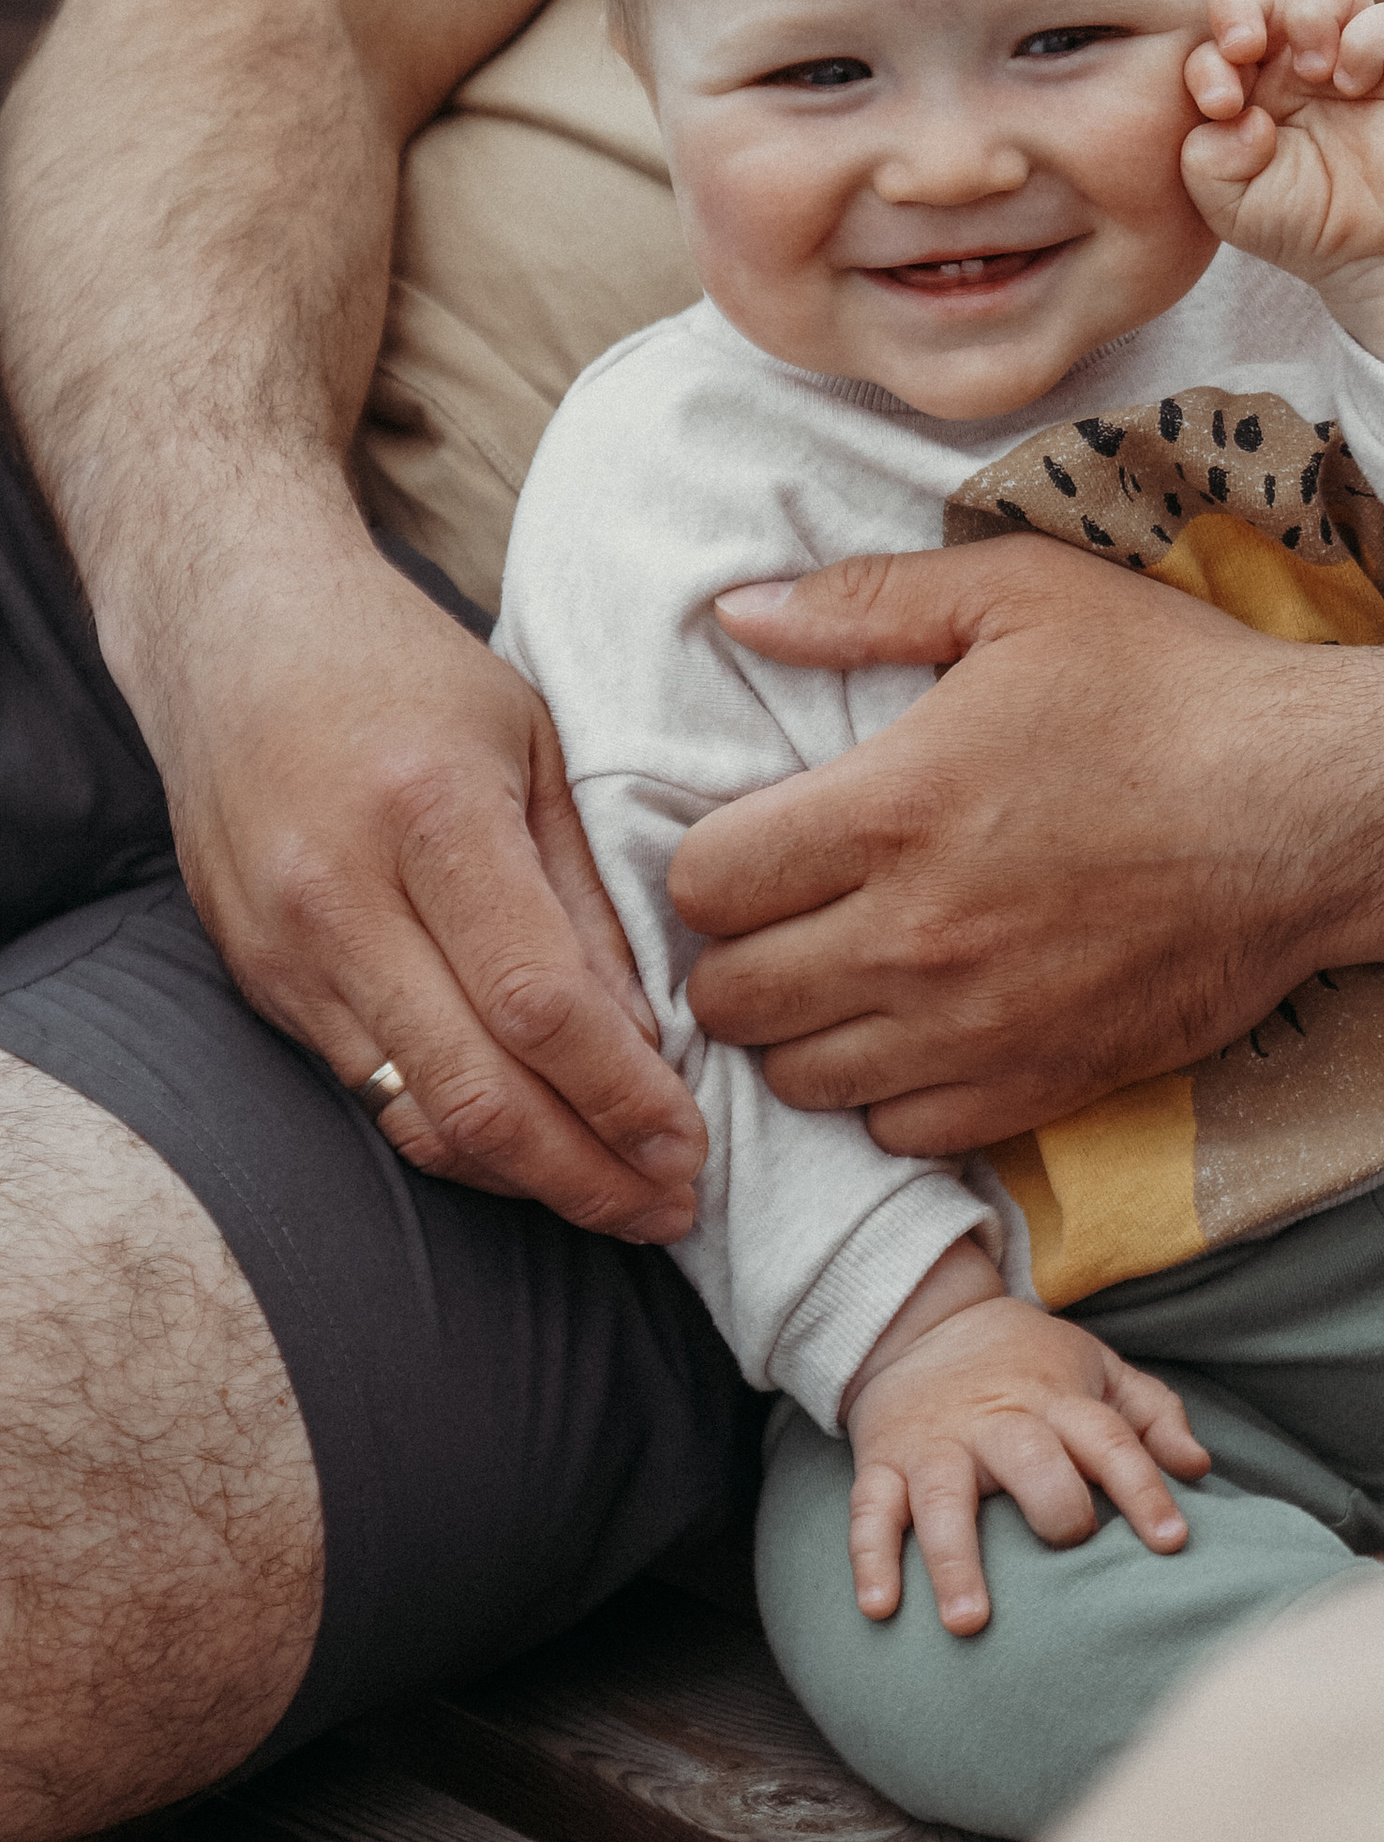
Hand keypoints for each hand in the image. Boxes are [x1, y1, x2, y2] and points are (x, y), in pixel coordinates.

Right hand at [139, 519, 703, 1237]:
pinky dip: (458, 1138)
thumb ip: (586, 896)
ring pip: (414, 1117)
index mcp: (429, 816)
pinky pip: (369, 1095)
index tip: (694, 1147)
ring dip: (526, 1180)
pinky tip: (532, 1150)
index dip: (624, 1097)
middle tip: (671, 1207)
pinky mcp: (257, 985)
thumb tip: (649, 1042)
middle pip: (473, 1091)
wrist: (231, 634)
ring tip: (619, 1200)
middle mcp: (340, 899)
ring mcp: (284, 953)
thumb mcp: (532, 743)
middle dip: (585, 1174)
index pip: (539, 1003)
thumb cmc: (404, 672)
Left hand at [679, 534, 1383, 1148]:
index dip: (711, 863)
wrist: (1328, 809)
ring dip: (804, 1031)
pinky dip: (889, 1093)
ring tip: (846, 975)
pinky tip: (924, 1029)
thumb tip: (732, 610)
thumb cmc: (1176, 689)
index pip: (700, 885)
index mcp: (887, 810)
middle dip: (738, 954)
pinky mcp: (1041, 1087)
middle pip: (731, 999)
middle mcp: (912, 938)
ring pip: (801, 1080)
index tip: (756, 842)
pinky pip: (900, 1134)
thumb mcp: (1020, 595)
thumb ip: (861, 601)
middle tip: (789, 914)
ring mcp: (975, 1028)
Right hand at [846, 1244, 1210, 1632]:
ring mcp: (936, 1445)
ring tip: (968, 1622)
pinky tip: (878, 1608)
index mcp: (1056, 1399)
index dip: (1143, 1489)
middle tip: (1069, 1547)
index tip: (1172, 1542)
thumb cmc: (1028, 1360)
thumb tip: (1199, 1467)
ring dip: (954, 1560)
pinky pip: (869, 1511)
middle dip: (1052, 1505)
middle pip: (1029, 1460)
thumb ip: (1151, 1415)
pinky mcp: (883, 1464)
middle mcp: (996, 1422)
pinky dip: (870, 1559)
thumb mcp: (1097, 1367)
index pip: (1110, 1441)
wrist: (924, 1320)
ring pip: (943, 1499)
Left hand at [1181, 0, 1383, 277]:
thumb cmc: (1297, 221)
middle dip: (1241, 8)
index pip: (1211, 44)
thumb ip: (1206, 163)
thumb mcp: (1230, 206)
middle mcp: (1291, 60)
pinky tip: (1355, 85)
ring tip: (1315, 71)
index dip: (1206, 62)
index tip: (1221, 106)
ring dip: (1311, 14)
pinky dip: (1370, 40)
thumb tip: (1236, 114)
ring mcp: (1348, 55)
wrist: (1374, 251)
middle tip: (1245, 49)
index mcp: (1244, 84)